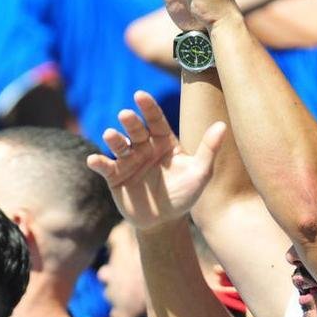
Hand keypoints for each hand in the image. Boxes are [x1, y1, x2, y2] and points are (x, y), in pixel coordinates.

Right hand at [87, 91, 227, 229]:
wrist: (164, 221)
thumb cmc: (184, 195)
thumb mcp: (200, 173)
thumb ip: (208, 150)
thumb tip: (222, 125)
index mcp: (164, 142)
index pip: (156, 121)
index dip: (148, 108)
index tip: (140, 95)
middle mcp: (144, 148)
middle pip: (136, 131)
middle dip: (131, 122)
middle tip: (125, 115)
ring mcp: (128, 162)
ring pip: (119, 146)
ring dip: (114, 139)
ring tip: (110, 135)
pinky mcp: (115, 177)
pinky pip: (106, 167)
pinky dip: (99, 163)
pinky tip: (93, 160)